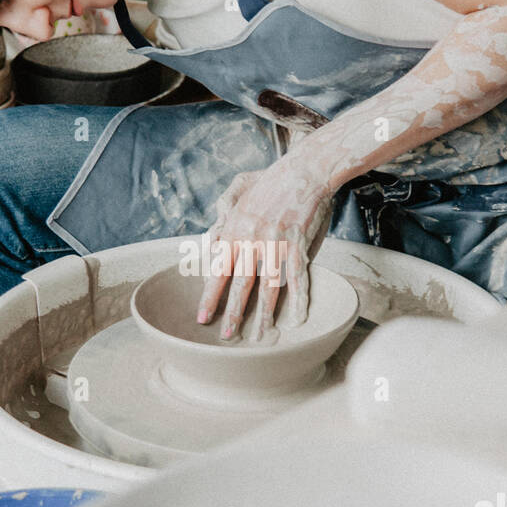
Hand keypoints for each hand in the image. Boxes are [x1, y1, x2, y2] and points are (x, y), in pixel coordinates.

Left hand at [197, 158, 333, 338]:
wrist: (303, 170)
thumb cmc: (271, 181)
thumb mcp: (239, 193)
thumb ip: (224, 218)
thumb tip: (212, 243)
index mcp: (234, 230)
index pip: (218, 270)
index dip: (210, 296)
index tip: (203, 317)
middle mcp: (252, 239)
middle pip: (240, 284)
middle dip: (232, 313)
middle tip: (227, 336)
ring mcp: (276, 243)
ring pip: (269, 286)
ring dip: (264, 314)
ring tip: (261, 336)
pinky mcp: (299, 243)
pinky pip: (298, 277)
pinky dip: (298, 299)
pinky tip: (297, 317)